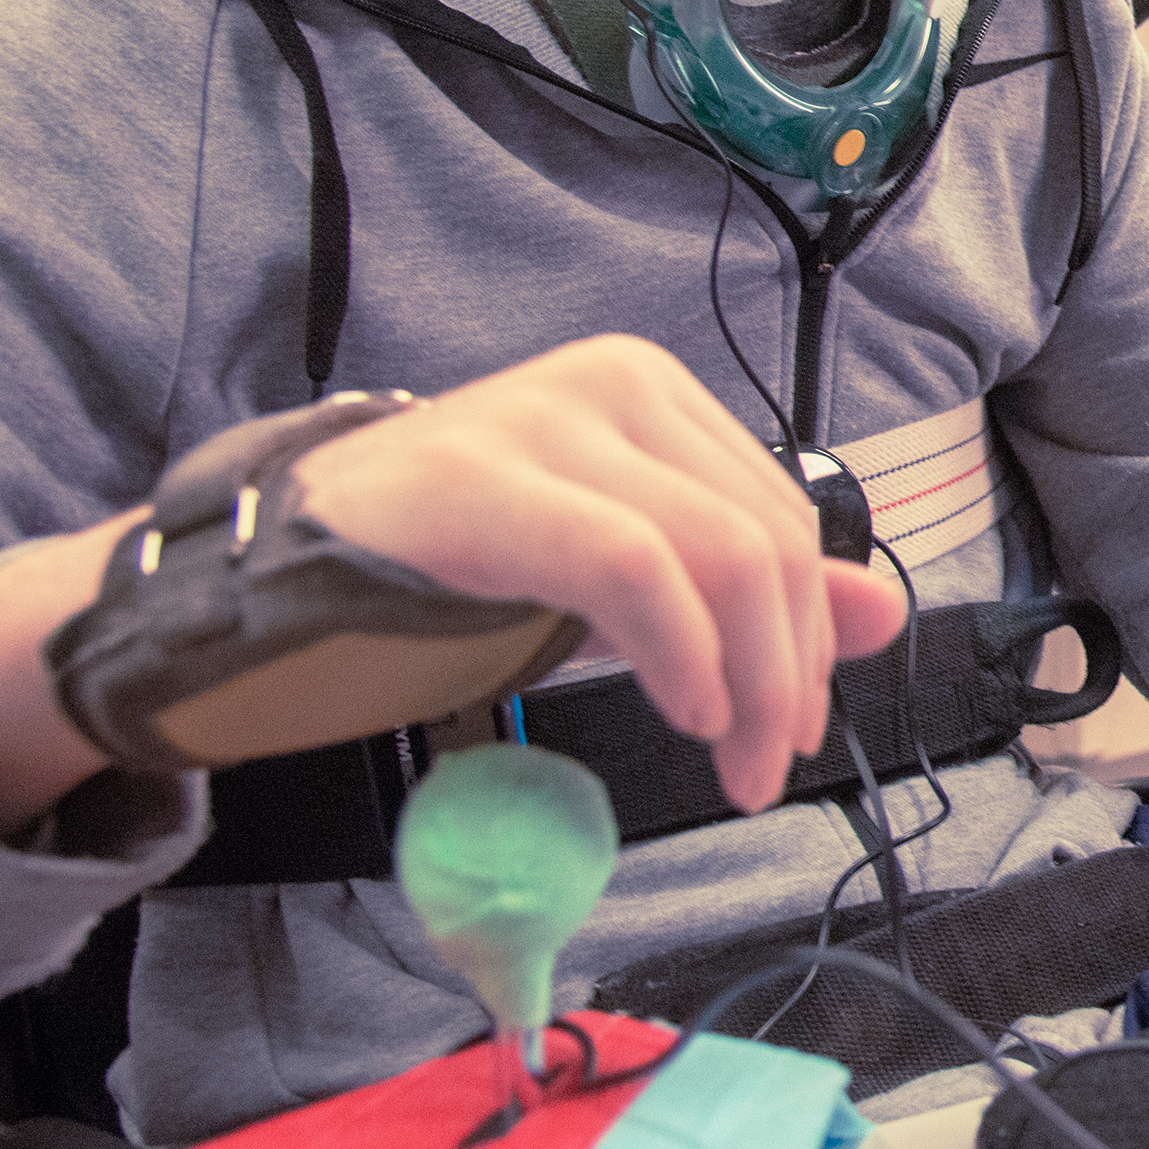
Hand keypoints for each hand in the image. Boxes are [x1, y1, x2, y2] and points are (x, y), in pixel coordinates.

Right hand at [0, 335, 908, 838]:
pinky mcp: (488, 474)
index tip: (793, 730)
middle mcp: (612, 383)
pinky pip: (634, 561)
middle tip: (769, 765)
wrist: (267, 574)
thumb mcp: (622, 587)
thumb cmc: (449, 575)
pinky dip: (683, 648)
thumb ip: (749, 591)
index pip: (780, 515)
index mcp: (654, 396)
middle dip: (791, 669)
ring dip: (748, 679)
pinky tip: (684, 711)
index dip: (810, 634)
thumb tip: (881, 612)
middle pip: (763, 535)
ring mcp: (545, 416)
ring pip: (716, 548)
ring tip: (734, 762)